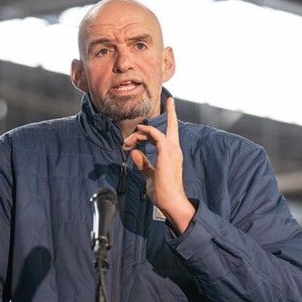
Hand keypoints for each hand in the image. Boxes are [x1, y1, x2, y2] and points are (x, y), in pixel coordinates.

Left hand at [123, 97, 194, 232]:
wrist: (171, 201)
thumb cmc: (163, 192)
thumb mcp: (150, 175)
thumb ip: (143, 163)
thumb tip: (135, 153)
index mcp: (172, 154)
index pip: (171, 134)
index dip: (170, 121)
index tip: (168, 111)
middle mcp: (174, 150)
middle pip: (172, 126)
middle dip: (172, 111)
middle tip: (170, 100)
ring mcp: (172, 150)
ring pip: (155, 131)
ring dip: (139, 134)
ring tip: (126, 143)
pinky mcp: (166, 152)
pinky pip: (155, 134)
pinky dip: (145, 132)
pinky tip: (136, 135)